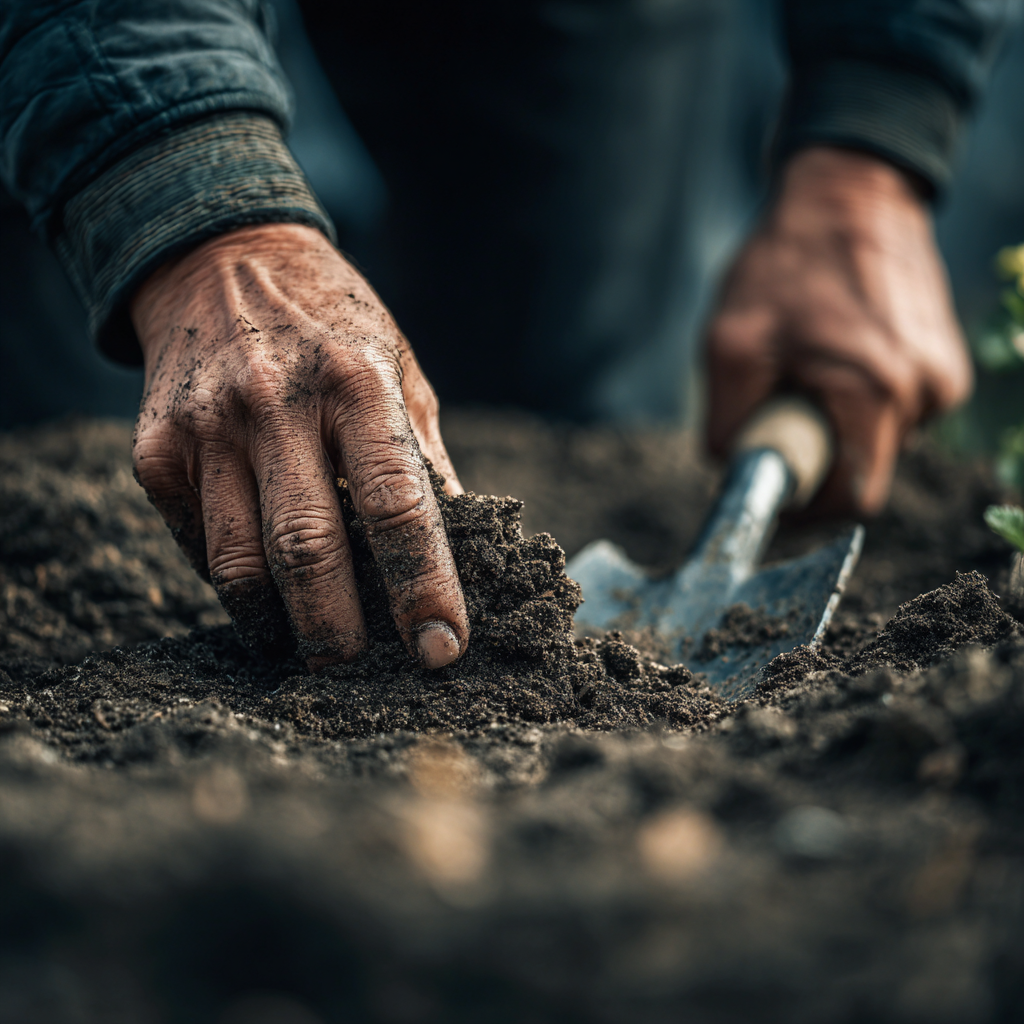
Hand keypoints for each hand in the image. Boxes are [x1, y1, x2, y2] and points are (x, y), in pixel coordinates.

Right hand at [130, 223, 467, 669]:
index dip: (424, 586)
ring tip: (308, 647)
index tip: (442, 647)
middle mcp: (275, 403)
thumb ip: (423, 457)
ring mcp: (206, 427)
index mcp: (356, 382)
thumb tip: (460, 545)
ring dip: (278, 623)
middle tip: (360, 667)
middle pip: (309, 549)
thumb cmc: (333, 325)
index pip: (398, 506)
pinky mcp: (156, 450)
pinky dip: (232, 581)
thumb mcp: (399, 368)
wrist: (220, 259)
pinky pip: (198, 542)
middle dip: (339, 629)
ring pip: (239, 562)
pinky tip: (259, 588)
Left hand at [705, 146, 971, 515]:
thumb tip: (733, 468)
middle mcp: (925, 392)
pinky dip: (861, 399)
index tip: (777, 490)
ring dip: (838, 424)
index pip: (851, 498)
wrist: (850, 190)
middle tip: (781, 410)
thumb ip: (726, 424)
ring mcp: (944, 376)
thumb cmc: (785, 262)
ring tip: (809, 366)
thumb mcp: (728, 345)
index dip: (807, 508)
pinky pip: (896, 409)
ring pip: (879, 441)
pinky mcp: (947, 360)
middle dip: (817, 456)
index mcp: (875, 392)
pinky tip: (837, 353)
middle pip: (863, 471)